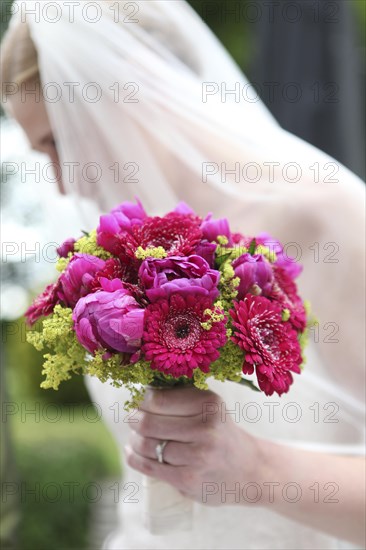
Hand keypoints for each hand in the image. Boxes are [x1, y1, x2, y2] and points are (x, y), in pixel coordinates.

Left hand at [125, 386, 262, 504]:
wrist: (249, 469)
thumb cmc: (220, 433)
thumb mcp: (210, 407)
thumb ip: (180, 398)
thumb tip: (142, 393)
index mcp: (208, 403)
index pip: (157, 400)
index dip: (141, 401)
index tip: (138, 402)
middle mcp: (205, 428)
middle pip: (148, 423)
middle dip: (133, 420)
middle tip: (131, 419)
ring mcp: (197, 456)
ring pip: (147, 445)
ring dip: (134, 440)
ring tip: (135, 437)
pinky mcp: (189, 479)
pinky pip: (150, 467)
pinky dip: (135, 458)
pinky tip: (132, 452)